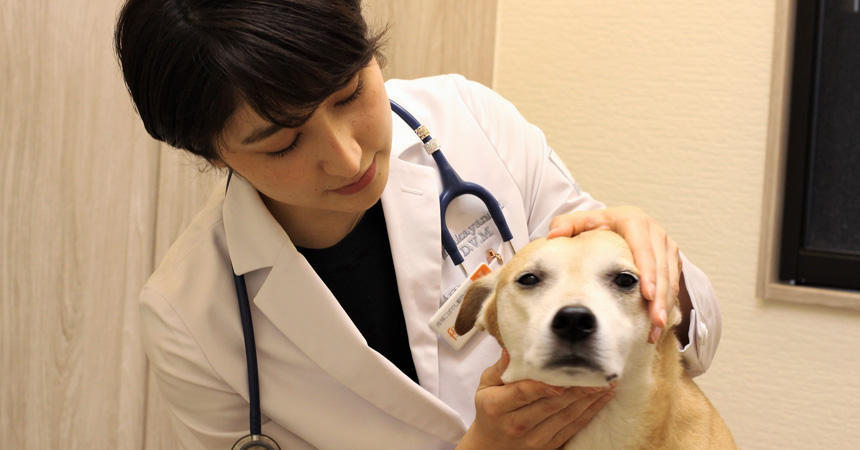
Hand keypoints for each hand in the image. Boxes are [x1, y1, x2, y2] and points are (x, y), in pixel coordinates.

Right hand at [458, 350, 614, 449]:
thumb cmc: (490, 408)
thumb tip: (512, 348)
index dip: (543, 387)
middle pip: (550, 404)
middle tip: (595, 373)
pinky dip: (591, 412)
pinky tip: (602, 398)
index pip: (523, 393)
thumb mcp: (486, 386)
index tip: (562, 379)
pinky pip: (574, 427)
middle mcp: (516, 425)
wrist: (491, 445)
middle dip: (576, 389)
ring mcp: (534, 438)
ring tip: (605, 382)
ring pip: (566, 416)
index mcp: (497, 406)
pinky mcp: (549, 445)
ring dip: (589, 399)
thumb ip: (500, 367)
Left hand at [547, 206, 681, 342]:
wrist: (614, 223)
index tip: (647, 295)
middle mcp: (655, 232)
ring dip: (665, 304)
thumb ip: (566, 225)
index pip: (644, 249)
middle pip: (662, 268)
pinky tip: (657, 325)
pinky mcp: (671, 260)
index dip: (648, 272)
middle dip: (660, 296)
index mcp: (634, 221)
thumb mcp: (580, 222)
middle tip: (655, 320)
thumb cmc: (596, 225)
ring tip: (656, 329)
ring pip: (671, 279)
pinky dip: (667, 304)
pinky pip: (674, 284)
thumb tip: (553, 235)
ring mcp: (666, 247)